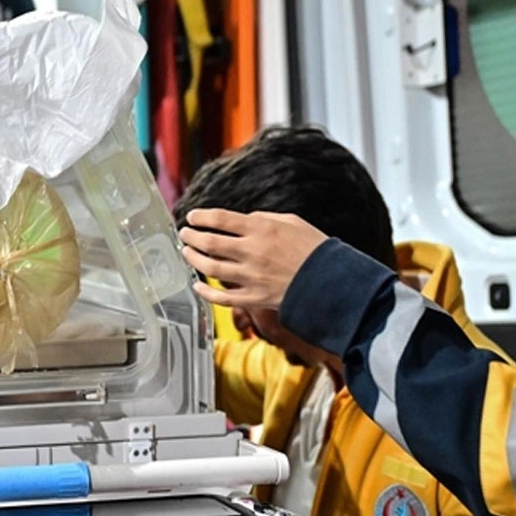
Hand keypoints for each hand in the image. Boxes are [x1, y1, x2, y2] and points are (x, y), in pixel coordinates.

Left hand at [178, 209, 328, 309]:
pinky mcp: (254, 298)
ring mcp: (251, 277)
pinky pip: (222, 297)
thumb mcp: (291, 222)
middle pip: (209, 242)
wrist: (331, 281)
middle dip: (191, 236)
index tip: (192, 217)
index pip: (221, 219)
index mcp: (262, 229)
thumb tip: (240, 220)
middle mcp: (252, 252)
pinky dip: (206, 292)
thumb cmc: (314, 249)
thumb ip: (262, 218)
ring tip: (187, 253)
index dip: (201, 217)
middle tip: (185, 234)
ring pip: (210, 268)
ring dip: (193, 259)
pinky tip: (198, 286)